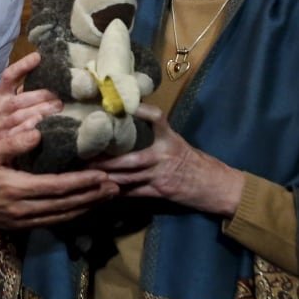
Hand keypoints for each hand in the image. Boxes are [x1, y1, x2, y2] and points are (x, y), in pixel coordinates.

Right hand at [0, 52, 61, 141]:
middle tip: (60, 98)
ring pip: (21, 117)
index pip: (9, 77)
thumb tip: (55, 75)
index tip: (38, 57)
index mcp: (1, 95)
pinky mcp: (4, 144)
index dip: (22, 66)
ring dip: (41, 113)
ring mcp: (0, 128)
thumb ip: (30, 90)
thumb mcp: (17, 103)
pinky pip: (20, 136)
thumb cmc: (15, 121)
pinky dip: (32, 132)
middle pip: (19, 101)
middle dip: (41, 97)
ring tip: (58, 110)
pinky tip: (44, 130)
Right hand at [0, 131, 117, 228]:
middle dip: (92, 197)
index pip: (58, 187)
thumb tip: (38, 132)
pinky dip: (70, 215)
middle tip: (117, 187)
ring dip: (86, 207)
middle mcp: (23, 210)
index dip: (83, 182)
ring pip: (61, 216)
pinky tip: (82, 208)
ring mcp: (21, 221)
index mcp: (16, 190)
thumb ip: (12, 143)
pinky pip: (51, 221)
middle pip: (66, 205)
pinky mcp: (19, 226)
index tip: (104, 174)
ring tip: (106, 197)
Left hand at [94, 104, 244, 216]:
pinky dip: (118, 192)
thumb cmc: (192, 160)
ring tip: (87, 173)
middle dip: (108, 161)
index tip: (124, 105)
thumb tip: (128, 118)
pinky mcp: (160, 192)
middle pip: (132, 159)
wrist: (213, 185)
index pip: (157, 119)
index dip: (142, 111)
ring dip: (108, 176)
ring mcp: (161, 176)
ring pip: (129, 178)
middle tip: (85, 157)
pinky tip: (103, 190)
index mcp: (170, 139)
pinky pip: (135, 193)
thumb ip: (155, 134)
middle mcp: (165, 155)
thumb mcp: (177, 141)